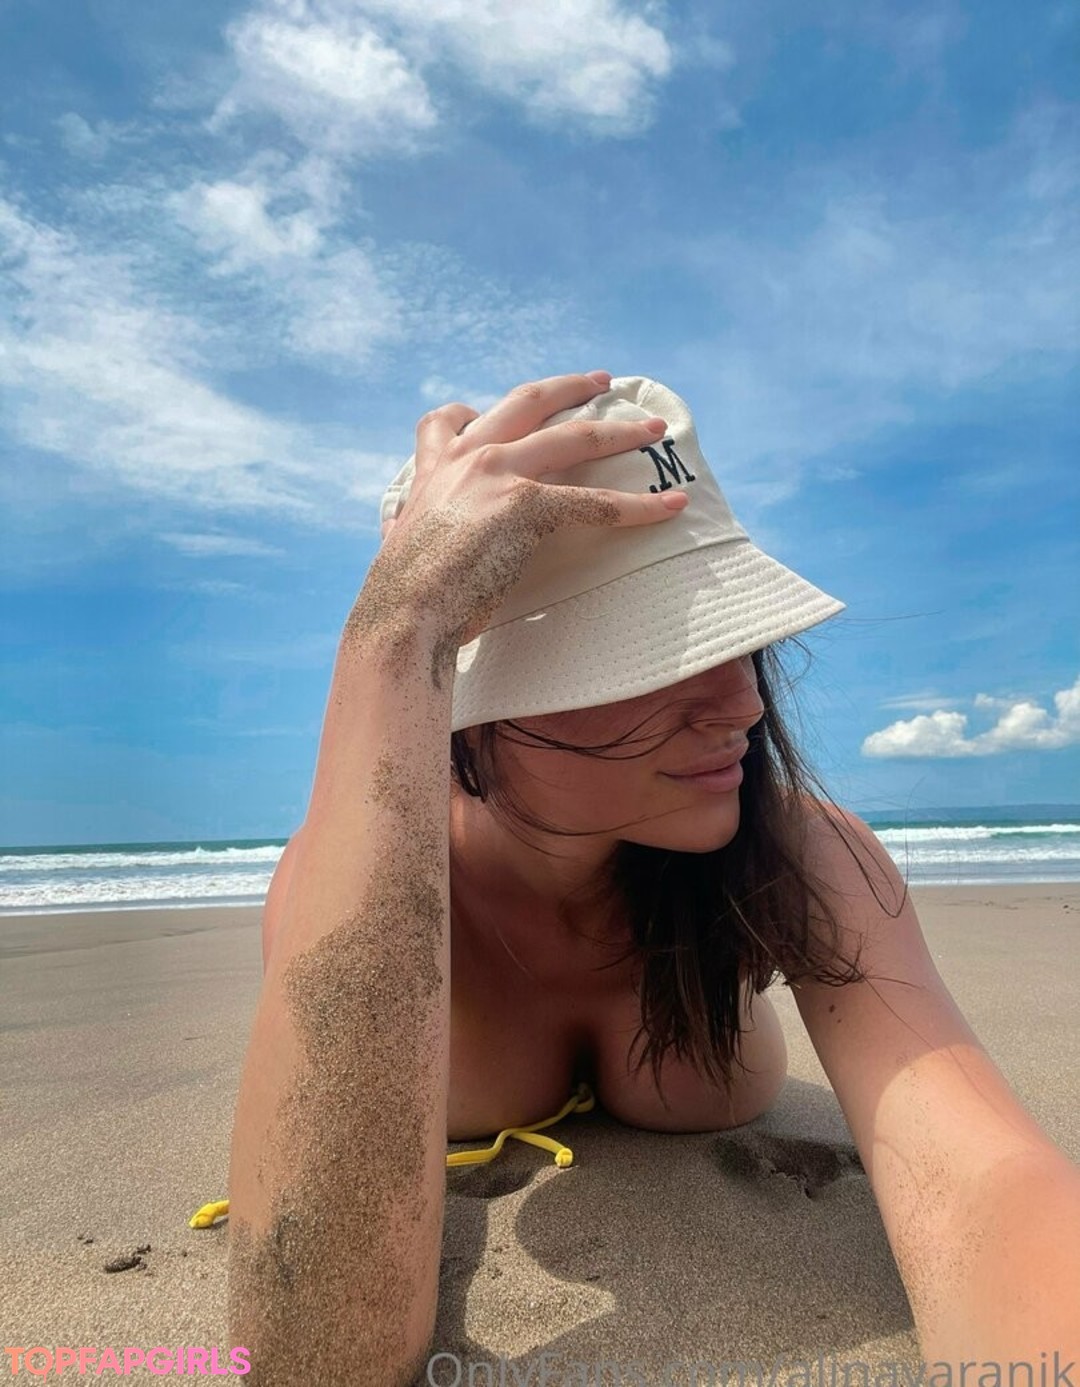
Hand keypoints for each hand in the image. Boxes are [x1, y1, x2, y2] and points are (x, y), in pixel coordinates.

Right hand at [365, 371, 687, 657]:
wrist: (401, 615)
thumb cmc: (398, 599)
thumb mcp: (398, 548)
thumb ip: (404, 531)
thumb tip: (396, 539)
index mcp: (433, 468)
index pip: (451, 419)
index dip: (477, 411)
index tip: (496, 410)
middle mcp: (467, 457)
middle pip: (528, 399)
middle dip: (570, 386)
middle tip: (601, 381)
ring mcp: (498, 474)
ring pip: (575, 436)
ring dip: (620, 430)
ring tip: (654, 430)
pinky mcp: (526, 505)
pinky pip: (594, 501)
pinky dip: (639, 506)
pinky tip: (670, 508)